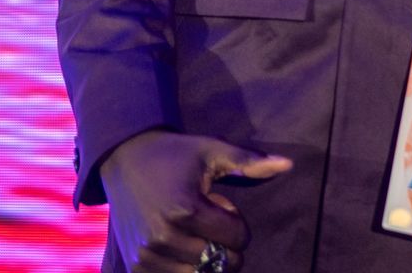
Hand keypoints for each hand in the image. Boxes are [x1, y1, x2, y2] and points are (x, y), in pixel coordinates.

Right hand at [99, 128, 292, 271]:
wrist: (124, 160)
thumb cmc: (174, 155)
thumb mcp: (211, 150)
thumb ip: (249, 162)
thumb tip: (288, 164)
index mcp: (185, 210)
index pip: (237, 239)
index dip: (238, 223)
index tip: (218, 204)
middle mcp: (164, 238)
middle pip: (221, 263)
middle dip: (223, 244)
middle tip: (206, 220)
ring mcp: (146, 256)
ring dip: (204, 259)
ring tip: (191, 232)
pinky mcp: (135, 267)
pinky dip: (185, 268)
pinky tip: (178, 245)